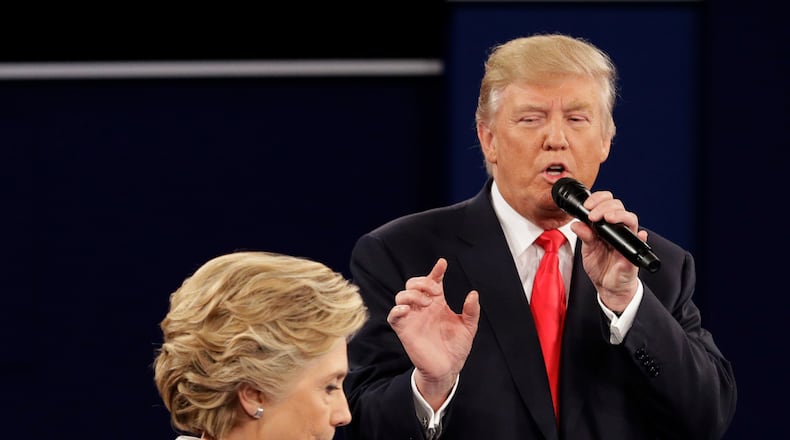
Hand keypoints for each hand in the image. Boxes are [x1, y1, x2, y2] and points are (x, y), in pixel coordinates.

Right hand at [387, 257, 479, 409]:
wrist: (448, 368)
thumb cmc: (456, 347)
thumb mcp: (469, 327)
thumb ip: (471, 311)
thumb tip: (474, 293)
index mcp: (438, 303)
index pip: (433, 281)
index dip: (437, 271)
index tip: (443, 264)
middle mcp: (423, 307)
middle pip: (413, 284)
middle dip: (422, 282)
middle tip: (435, 292)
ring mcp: (412, 317)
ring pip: (401, 295)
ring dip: (412, 294)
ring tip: (426, 303)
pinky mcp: (404, 329)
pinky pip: (393, 315)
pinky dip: (397, 309)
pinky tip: (408, 310)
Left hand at [569, 190, 644, 311]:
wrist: (607, 286)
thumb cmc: (600, 266)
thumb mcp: (587, 250)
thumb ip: (584, 236)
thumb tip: (576, 224)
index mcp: (606, 226)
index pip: (607, 204)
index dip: (598, 200)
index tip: (587, 205)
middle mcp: (618, 230)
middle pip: (619, 207)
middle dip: (604, 206)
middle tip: (593, 215)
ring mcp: (628, 240)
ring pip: (631, 219)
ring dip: (619, 215)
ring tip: (607, 218)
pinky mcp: (633, 253)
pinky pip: (641, 243)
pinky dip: (641, 237)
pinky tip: (640, 235)